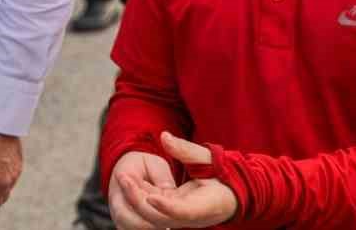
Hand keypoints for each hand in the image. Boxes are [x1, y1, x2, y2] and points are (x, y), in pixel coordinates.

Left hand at [112, 134, 237, 228]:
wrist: (232, 191)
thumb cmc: (222, 173)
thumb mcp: (208, 157)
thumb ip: (186, 150)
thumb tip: (164, 137)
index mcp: (209, 205)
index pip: (184, 212)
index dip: (167, 208)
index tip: (151, 197)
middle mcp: (194, 218)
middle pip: (163, 219)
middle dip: (139, 201)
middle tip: (123, 178)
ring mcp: (183, 219)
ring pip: (154, 217)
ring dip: (136, 200)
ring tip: (123, 178)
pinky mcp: (174, 215)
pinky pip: (154, 211)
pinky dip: (140, 199)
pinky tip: (128, 183)